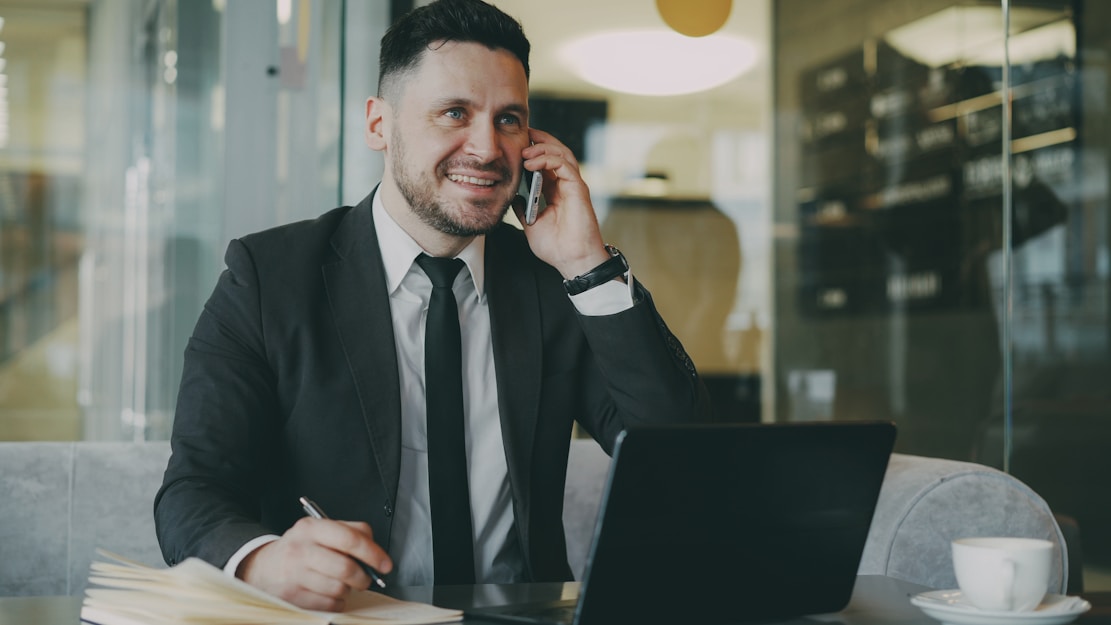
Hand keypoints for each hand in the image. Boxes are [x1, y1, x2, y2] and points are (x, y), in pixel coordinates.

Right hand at [236, 517, 392, 611]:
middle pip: (346, 568)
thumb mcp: (320, 531)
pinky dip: (336, 603)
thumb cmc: (300, 549)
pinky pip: (329, 605)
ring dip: (347, 590)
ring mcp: (294, 574)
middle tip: (365, 579)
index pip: (349, 538)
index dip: (373, 553)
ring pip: (339, 588)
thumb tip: (375, 551)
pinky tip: (328, 594)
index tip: (385, 564)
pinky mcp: (292, 596)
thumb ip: (350, 533)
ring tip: (340, 584)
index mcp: (311, 528)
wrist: (263, 567)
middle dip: (363, 577)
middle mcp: (300, 549)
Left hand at [514, 128, 610, 278]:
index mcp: (556, 192)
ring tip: (525, 149)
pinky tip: (532, 162)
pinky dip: (548, 160)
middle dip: (539, 141)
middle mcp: (566, 185)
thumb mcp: (531, 225)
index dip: (534, 151)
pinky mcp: (578, 189)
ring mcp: (574, 186)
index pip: (546, 163)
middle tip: (522, 135)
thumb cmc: (556, 247)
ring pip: (562, 154)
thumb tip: (513, 198)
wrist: (572, 261)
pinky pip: (565, 165)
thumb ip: (523, 209)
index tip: (516, 144)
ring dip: (542, 148)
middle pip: (556, 152)